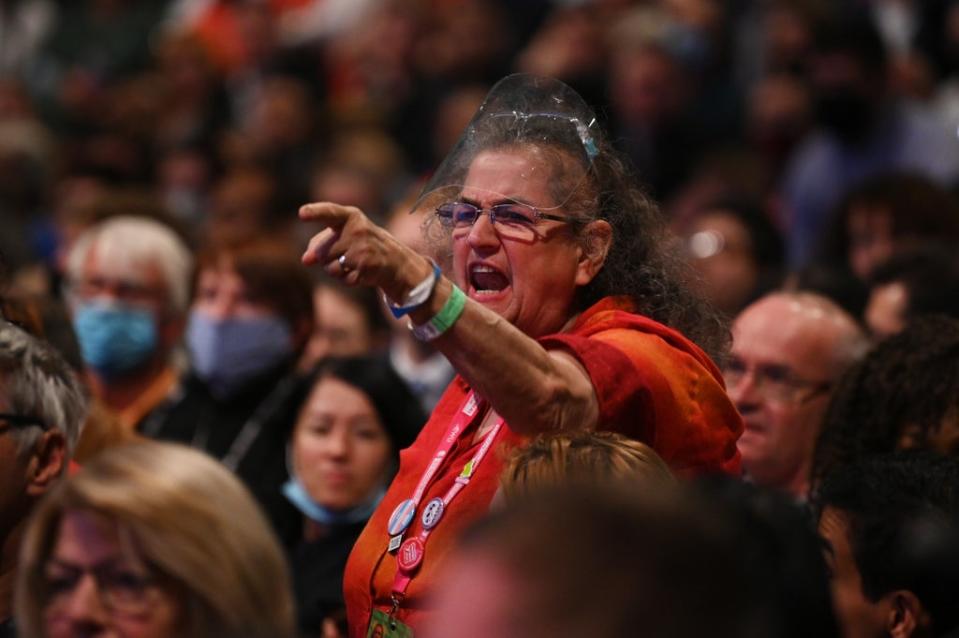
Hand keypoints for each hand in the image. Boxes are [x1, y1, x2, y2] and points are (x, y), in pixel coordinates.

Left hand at [299, 202, 432, 300]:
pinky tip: (360, 271)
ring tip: (353, 262)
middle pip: (322, 253)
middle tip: (346, 253)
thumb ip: (318, 243)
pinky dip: (348, 279)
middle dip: (327, 259)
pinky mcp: (367, 266)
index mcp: (350, 217)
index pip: (329, 213)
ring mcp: (363, 249)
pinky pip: (344, 279)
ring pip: (330, 269)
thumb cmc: (359, 243)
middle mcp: (357, 230)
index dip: (314, 213)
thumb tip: (305, 260)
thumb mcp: (340, 235)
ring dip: (337, 271)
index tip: (301, 213)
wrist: (393, 259)